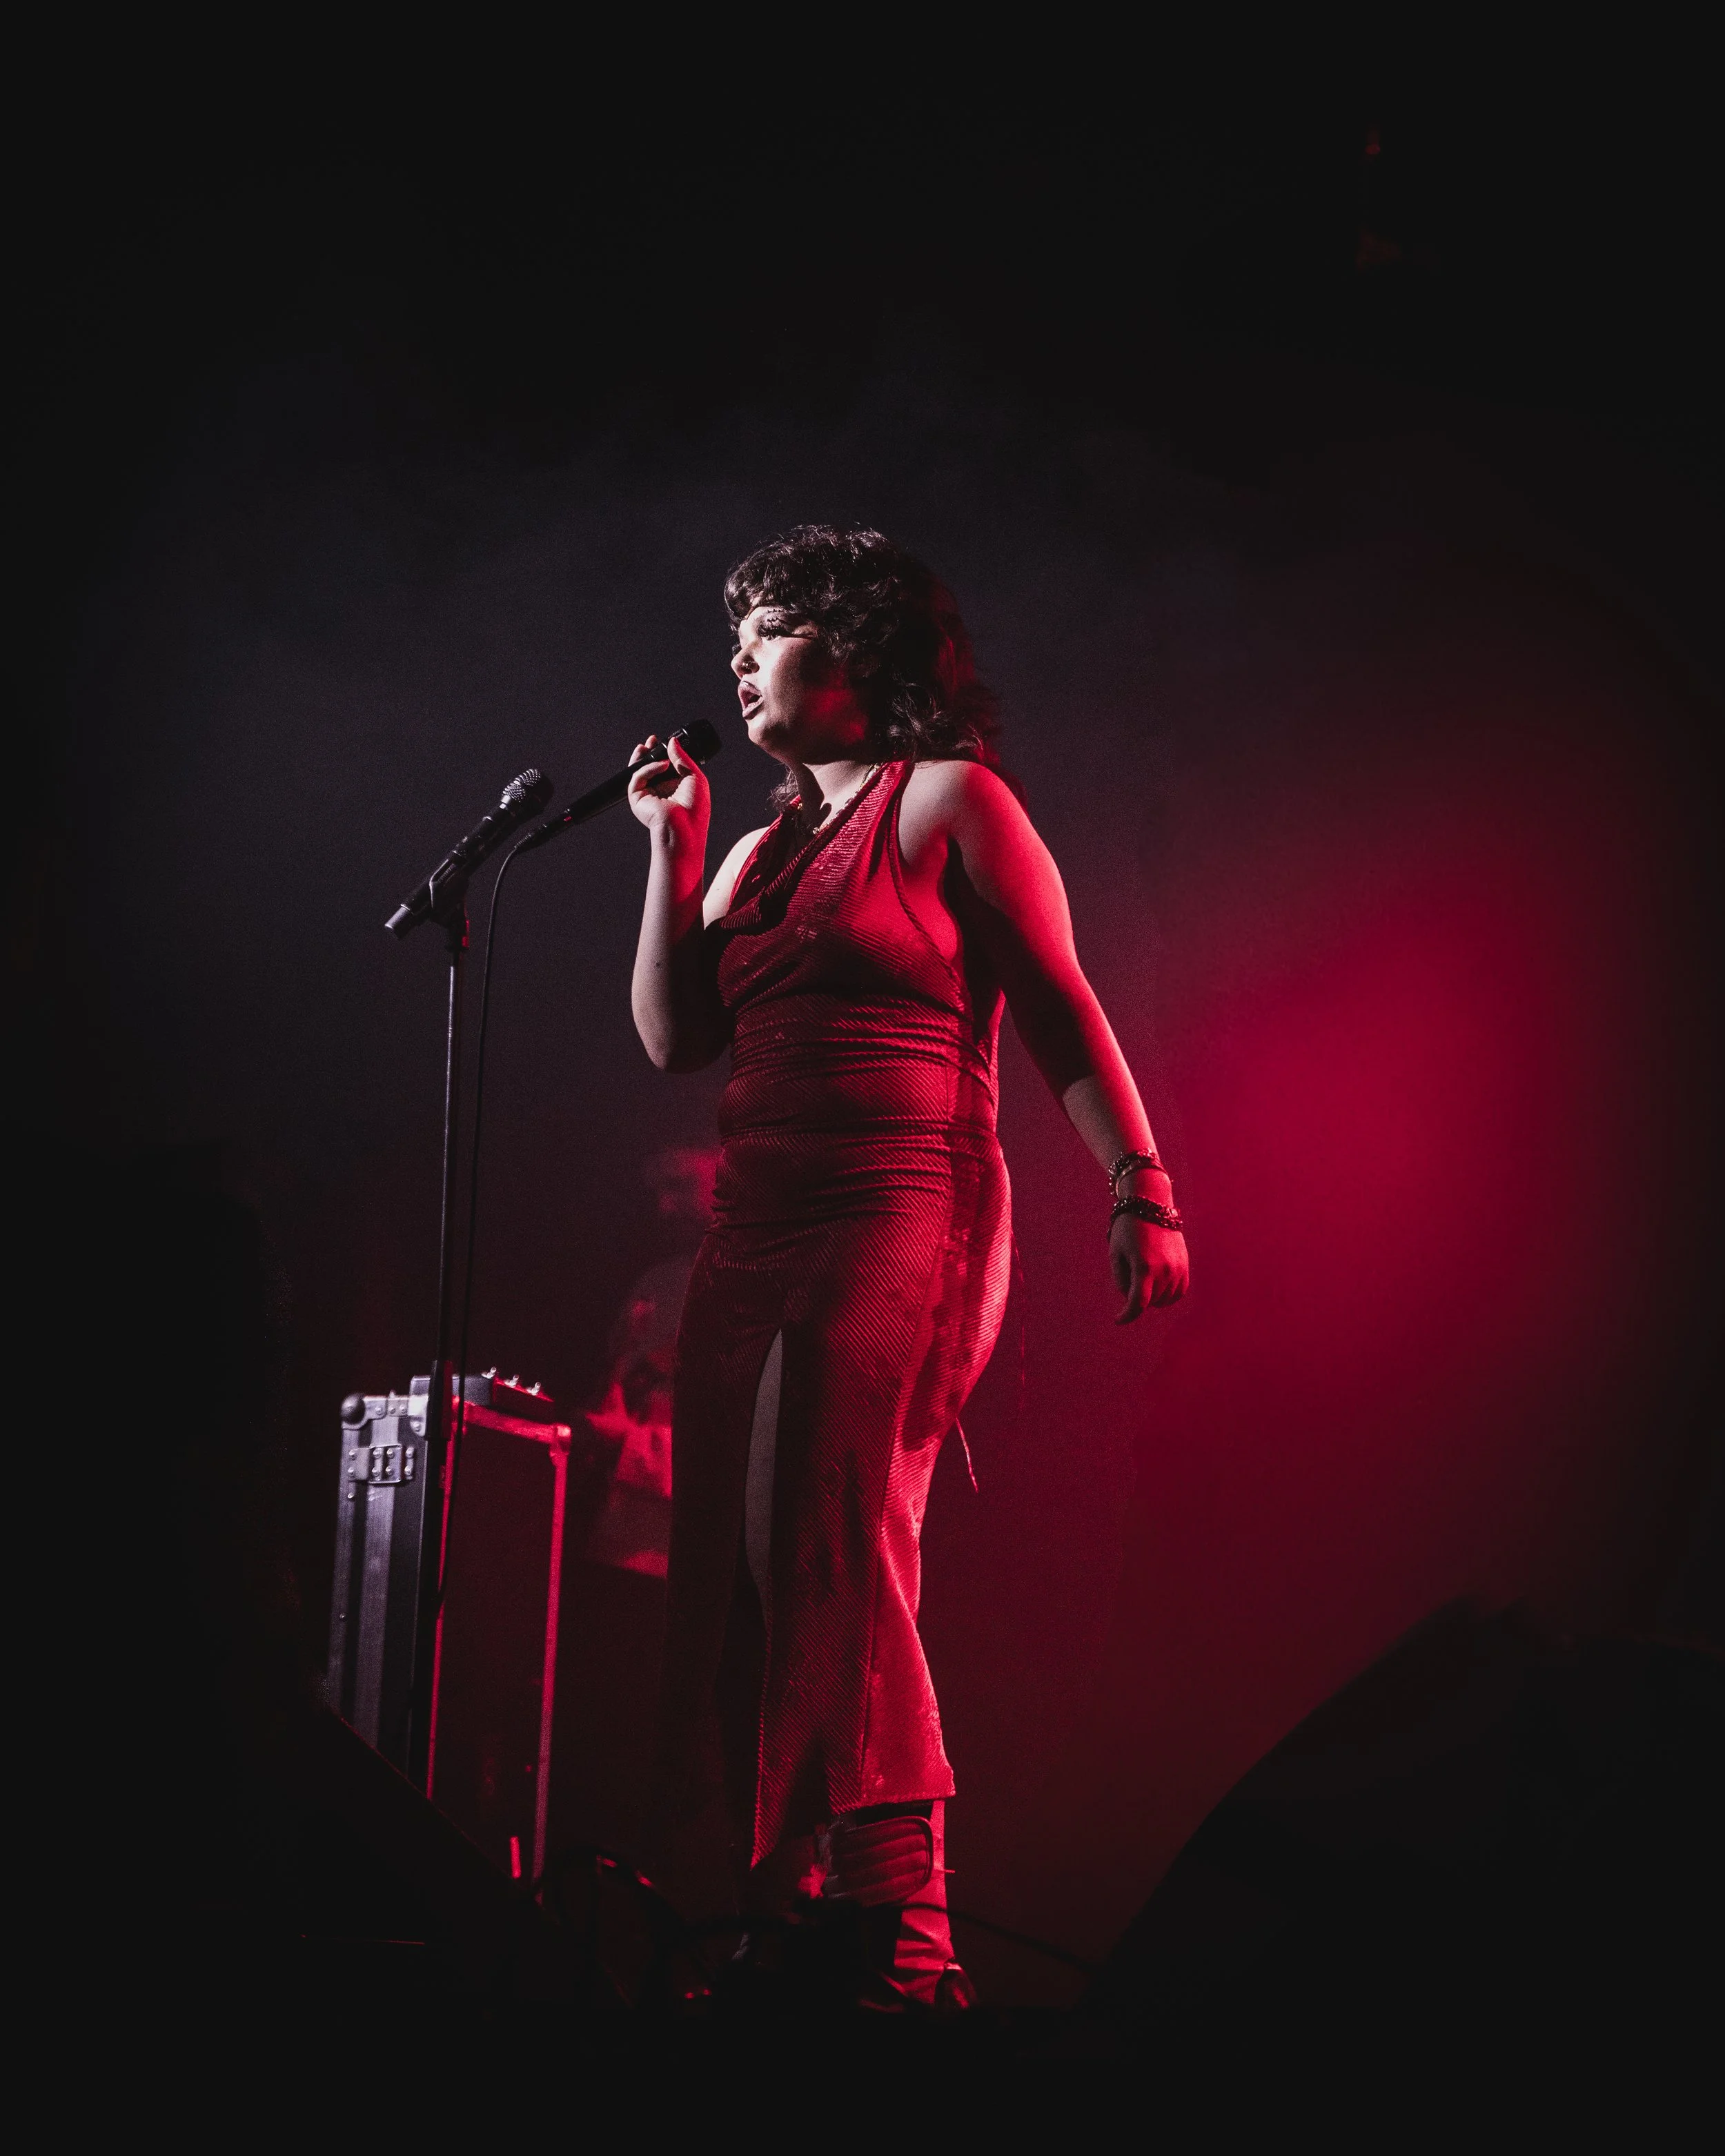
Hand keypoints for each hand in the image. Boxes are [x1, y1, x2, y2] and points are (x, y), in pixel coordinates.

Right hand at [627, 733, 709, 850]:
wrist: (686, 829)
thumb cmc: (695, 809)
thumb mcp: (694, 776)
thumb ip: (682, 758)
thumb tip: (672, 742)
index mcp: (673, 786)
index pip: (663, 766)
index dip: (661, 753)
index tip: (662, 741)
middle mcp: (659, 790)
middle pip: (648, 767)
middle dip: (648, 752)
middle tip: (651, 741)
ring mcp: (647, 795)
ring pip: (638, 771)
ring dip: (642, 757)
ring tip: (648, 747)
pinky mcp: (637, 799)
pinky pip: (638, 777)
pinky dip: (649, 768)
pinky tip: (662, 765)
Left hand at [1109, 1213, 1188, 1322]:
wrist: (1150, 1204)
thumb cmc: (1127, 1229)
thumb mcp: (1116, 1254)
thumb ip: (1121, 1280)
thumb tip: (1131, 1299)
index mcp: (1144, 1267)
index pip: (1138, 1303)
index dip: (1127, 1315)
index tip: (1118, 1319)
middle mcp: (1165, 1269)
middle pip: (1150, 1301)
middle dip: (1136, 1298)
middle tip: (1128, 1276)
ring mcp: (1178, 1267)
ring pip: (1165, 1299)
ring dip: (1152, 1296)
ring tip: (1142, 1276)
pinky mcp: (1185, 1264)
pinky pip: (1179, 1291)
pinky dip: (1168, 1294)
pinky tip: (1157, 1287)